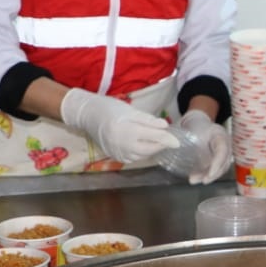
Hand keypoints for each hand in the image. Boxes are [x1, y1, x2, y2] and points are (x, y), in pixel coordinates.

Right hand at [59, 88, 179, 163]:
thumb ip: (148, 120)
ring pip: (143, 155)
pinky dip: (141, 152)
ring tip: (156, 140)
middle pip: (151, 149)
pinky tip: (143, 144)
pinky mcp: (115, 157)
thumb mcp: (130, 111)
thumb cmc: (109, 109)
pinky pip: (134, 157)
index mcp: (129, 132)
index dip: (168, 139)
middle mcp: (124, 146)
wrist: (88, 115)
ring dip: (152, 149)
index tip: (178, 141)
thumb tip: (164, 127)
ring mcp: (119, 153)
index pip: (155, 138)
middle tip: (168, 139)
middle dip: (161, 145)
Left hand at [178, 110, 231, 184]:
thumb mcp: (191, 129)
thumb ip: (183, 139)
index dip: (217, 164)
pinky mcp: (219, 159)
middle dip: (214, 174)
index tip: (209, 174)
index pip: (222, 151)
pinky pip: (216, 169)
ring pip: (221, 168)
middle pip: (224, 162)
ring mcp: (224, 152)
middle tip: (203, 181)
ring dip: (209, 176)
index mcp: (220, 135)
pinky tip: (197, 178)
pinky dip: (207, 175)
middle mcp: (225, 144)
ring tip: (195, 180)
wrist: (200, 123)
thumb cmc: (196, 126)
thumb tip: (168, 146)